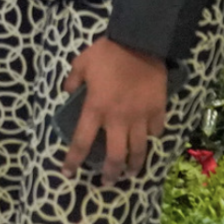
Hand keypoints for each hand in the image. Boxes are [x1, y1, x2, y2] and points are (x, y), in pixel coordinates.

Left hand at [61, 36, 169, 185]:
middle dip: (111, 174)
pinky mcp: (157, 110)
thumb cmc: (107, 52)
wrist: (140, 42)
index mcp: (96, 108)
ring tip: (131, 173)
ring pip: (139, 150)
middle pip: (115, 156)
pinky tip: (148, 140)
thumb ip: (72, 80)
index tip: (67, 173)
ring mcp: (140, 117)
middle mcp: (117, 119)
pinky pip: (156, 131)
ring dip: (134, 165)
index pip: (81, 142)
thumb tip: (65, 91)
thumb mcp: (82, 62)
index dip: (73, 160)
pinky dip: (152, 138)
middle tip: (107, 182)